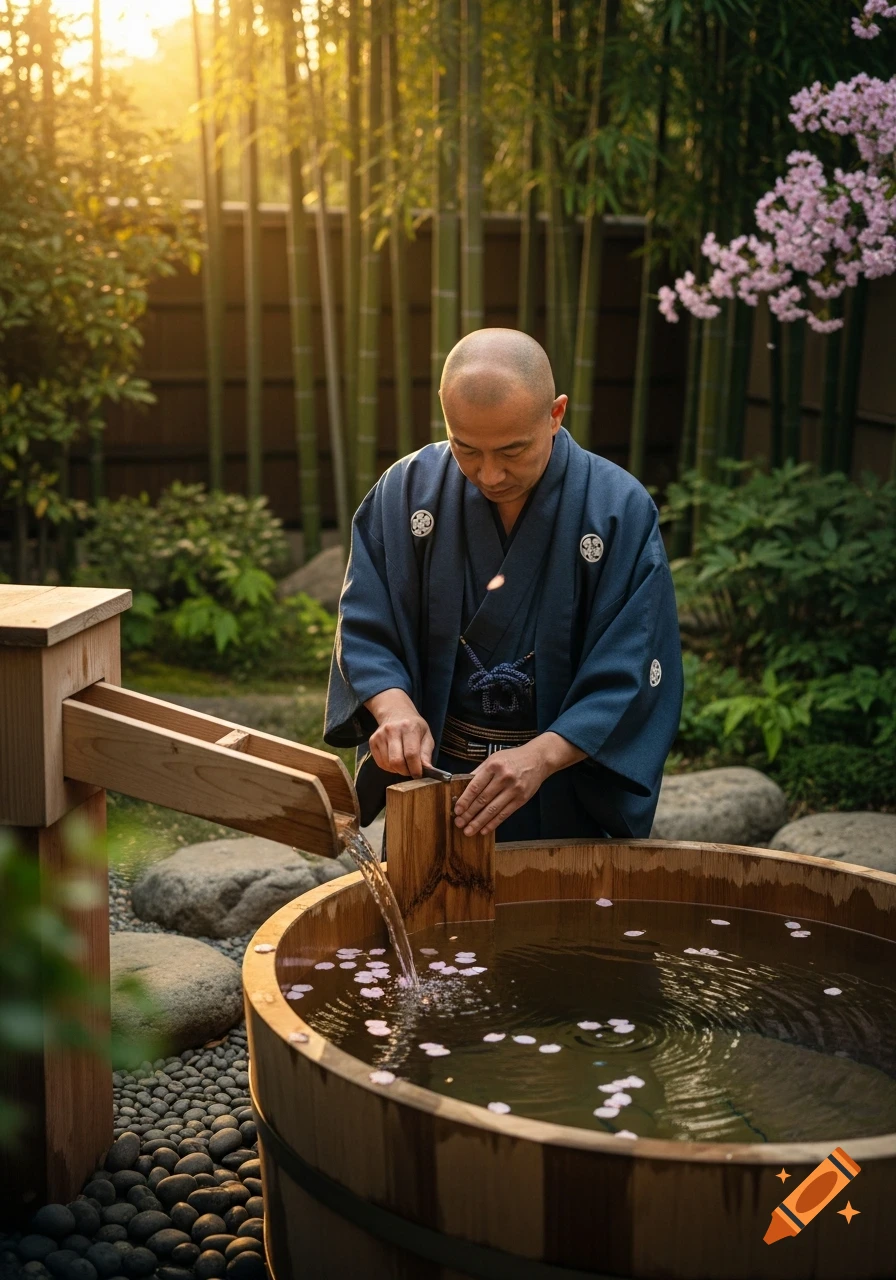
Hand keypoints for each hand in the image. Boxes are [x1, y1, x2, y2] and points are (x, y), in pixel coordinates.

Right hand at [365, 688, 433, 778]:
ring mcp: (380, 735)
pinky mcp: (372, 741)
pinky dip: (389, 767)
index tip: (419, 775)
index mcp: (409, 727)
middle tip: (411, 771)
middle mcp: (392, 730)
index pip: (411, 754)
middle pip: (396, 761)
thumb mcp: (426, 735)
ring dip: (397, 770)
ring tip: (404, 764)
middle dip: (405, 772)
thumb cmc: (414, 726)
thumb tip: (427, 769)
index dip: (415, 769)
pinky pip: (380, 763)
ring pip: (388, 764)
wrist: (396, 713)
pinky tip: (395, 760)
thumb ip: (426, 753)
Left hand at [453, 732, 586, 835]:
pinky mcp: (521, 799)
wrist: (538, 759)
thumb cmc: (513, 758)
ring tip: (469, 830)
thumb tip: (462, 786)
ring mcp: (514, 789)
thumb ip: (479, 772)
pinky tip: (484, 829)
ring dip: (479, 822)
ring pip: (493, 810)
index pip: (475, 786)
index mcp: (494, 766)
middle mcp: (504, 778)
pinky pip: (505, 814)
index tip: (457, 810)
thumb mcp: (494, 759)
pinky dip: (493, 823)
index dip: (465, 800)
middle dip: (469, 814)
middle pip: (483, 800)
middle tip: (459, 823)